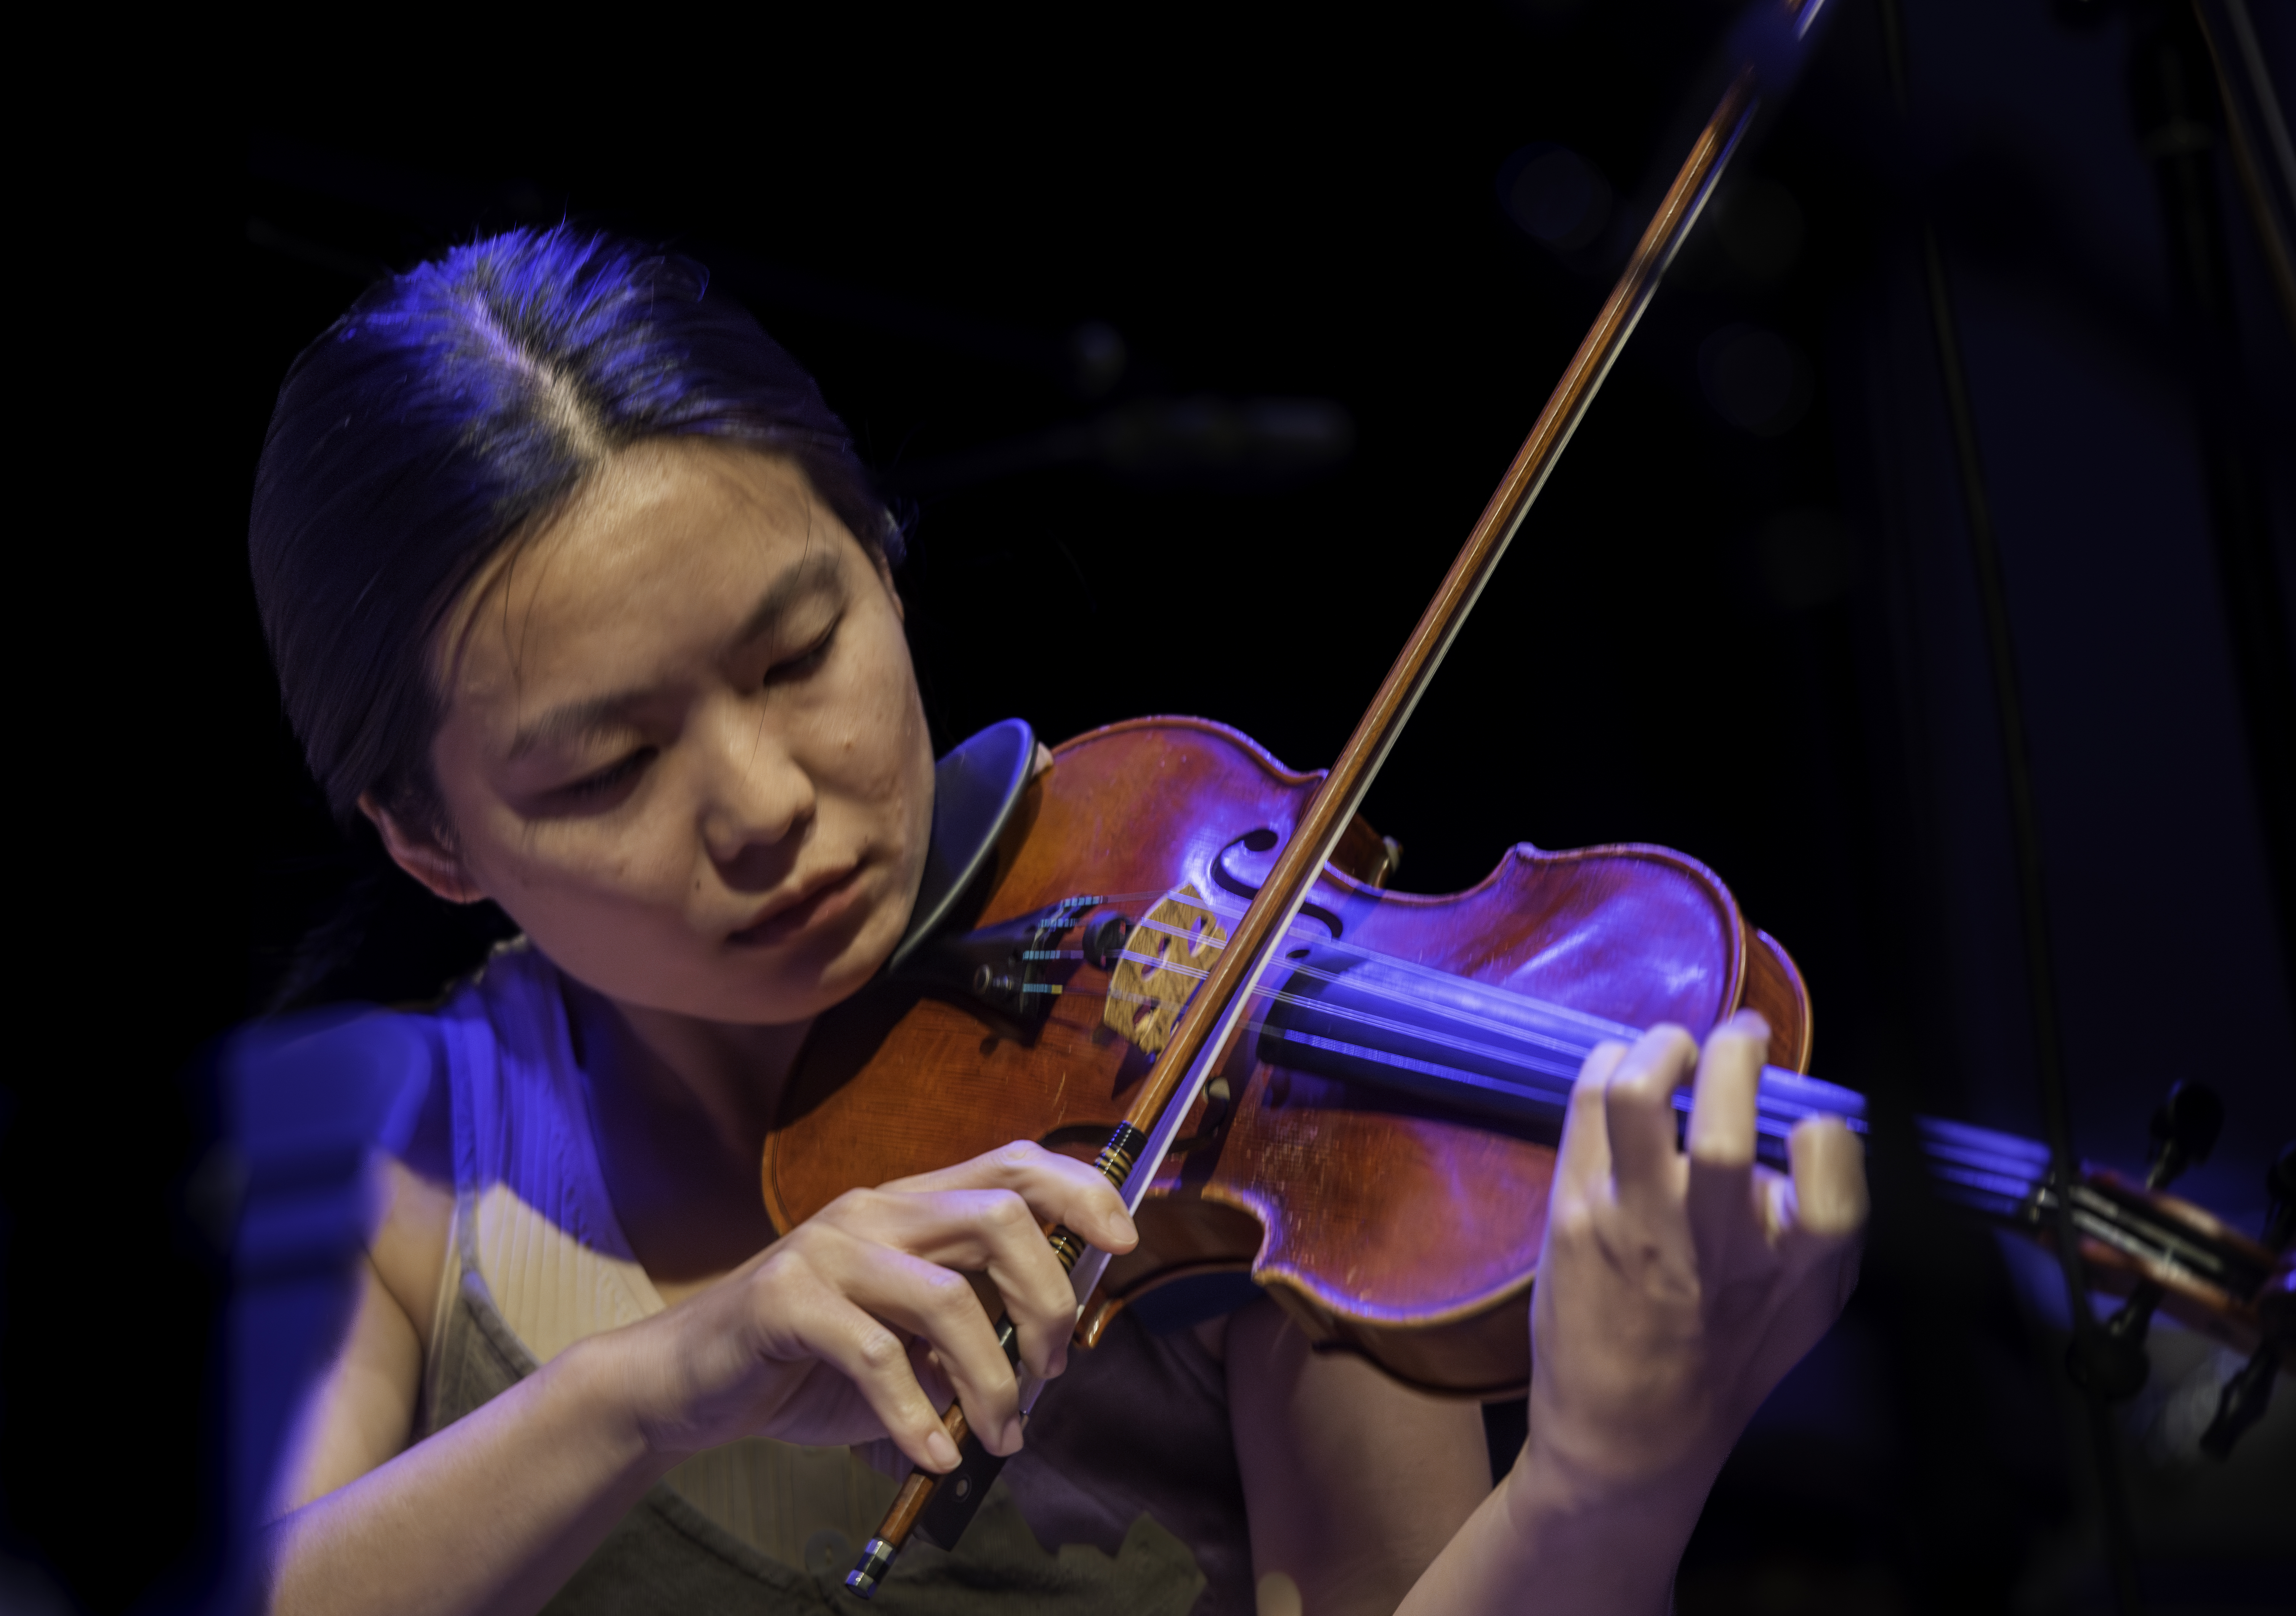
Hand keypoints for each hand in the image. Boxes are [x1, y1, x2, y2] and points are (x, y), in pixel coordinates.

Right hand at [600, 1141, 1135, 1474]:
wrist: (687, 1385)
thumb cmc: (808, 1364)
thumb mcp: (907, 1343)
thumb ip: (969, 1333)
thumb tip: (1048, 1359)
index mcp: (911, 1205)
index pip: (1014, 1163)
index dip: (1081, 1189)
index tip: (1126, 1240)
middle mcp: (875, 1209)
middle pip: (1000, 1216)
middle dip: (1049, 1299)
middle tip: (1053, 1370)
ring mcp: (827, 1248)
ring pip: (948, 1296)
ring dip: (993, 1379)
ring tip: (999, 1435)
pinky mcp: (785, 1299)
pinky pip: (877, 1356)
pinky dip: (918, 1417)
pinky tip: (935, 1455)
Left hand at [1524, 1013, 1866, 1506]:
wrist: (1625, 1439)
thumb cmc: (1726, 1363)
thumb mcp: (1807, 1310)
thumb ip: (1822, 1228)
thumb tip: (1809, 1128)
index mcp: (1788, 1271)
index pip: (1830, 1186)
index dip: (1828, 1141)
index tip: (1812, 1124)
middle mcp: (1709, 1245)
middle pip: (1726, 1129)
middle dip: (1738, 1054)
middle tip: (1743, 1036)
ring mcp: (1632, 1224)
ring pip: (1638, 1097)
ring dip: (1662, 1046)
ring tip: (1676, 1046)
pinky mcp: (1574, 1214)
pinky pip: (1589, 1106)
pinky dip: (1609, 1063)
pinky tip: (1622, 1067)